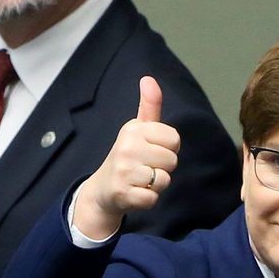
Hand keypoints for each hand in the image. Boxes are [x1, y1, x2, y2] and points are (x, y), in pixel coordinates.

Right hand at [74, 75, 179, 238]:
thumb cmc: (129, 156)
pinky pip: (153, 198)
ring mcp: (123, 171)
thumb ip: (149, 105)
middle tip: (145, 167)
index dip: (169, 148)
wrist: (104, 189)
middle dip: (163, 168)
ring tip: (141, 180)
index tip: (152, 150)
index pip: (174, 139)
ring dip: (157, 185)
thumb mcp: (138, 129)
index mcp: (133, 129)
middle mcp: (126, 147)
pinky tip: (136, 193)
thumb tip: (148, 78)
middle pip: (172, 160)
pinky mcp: (123, 193)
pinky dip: (149, 199)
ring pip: (164, 180)